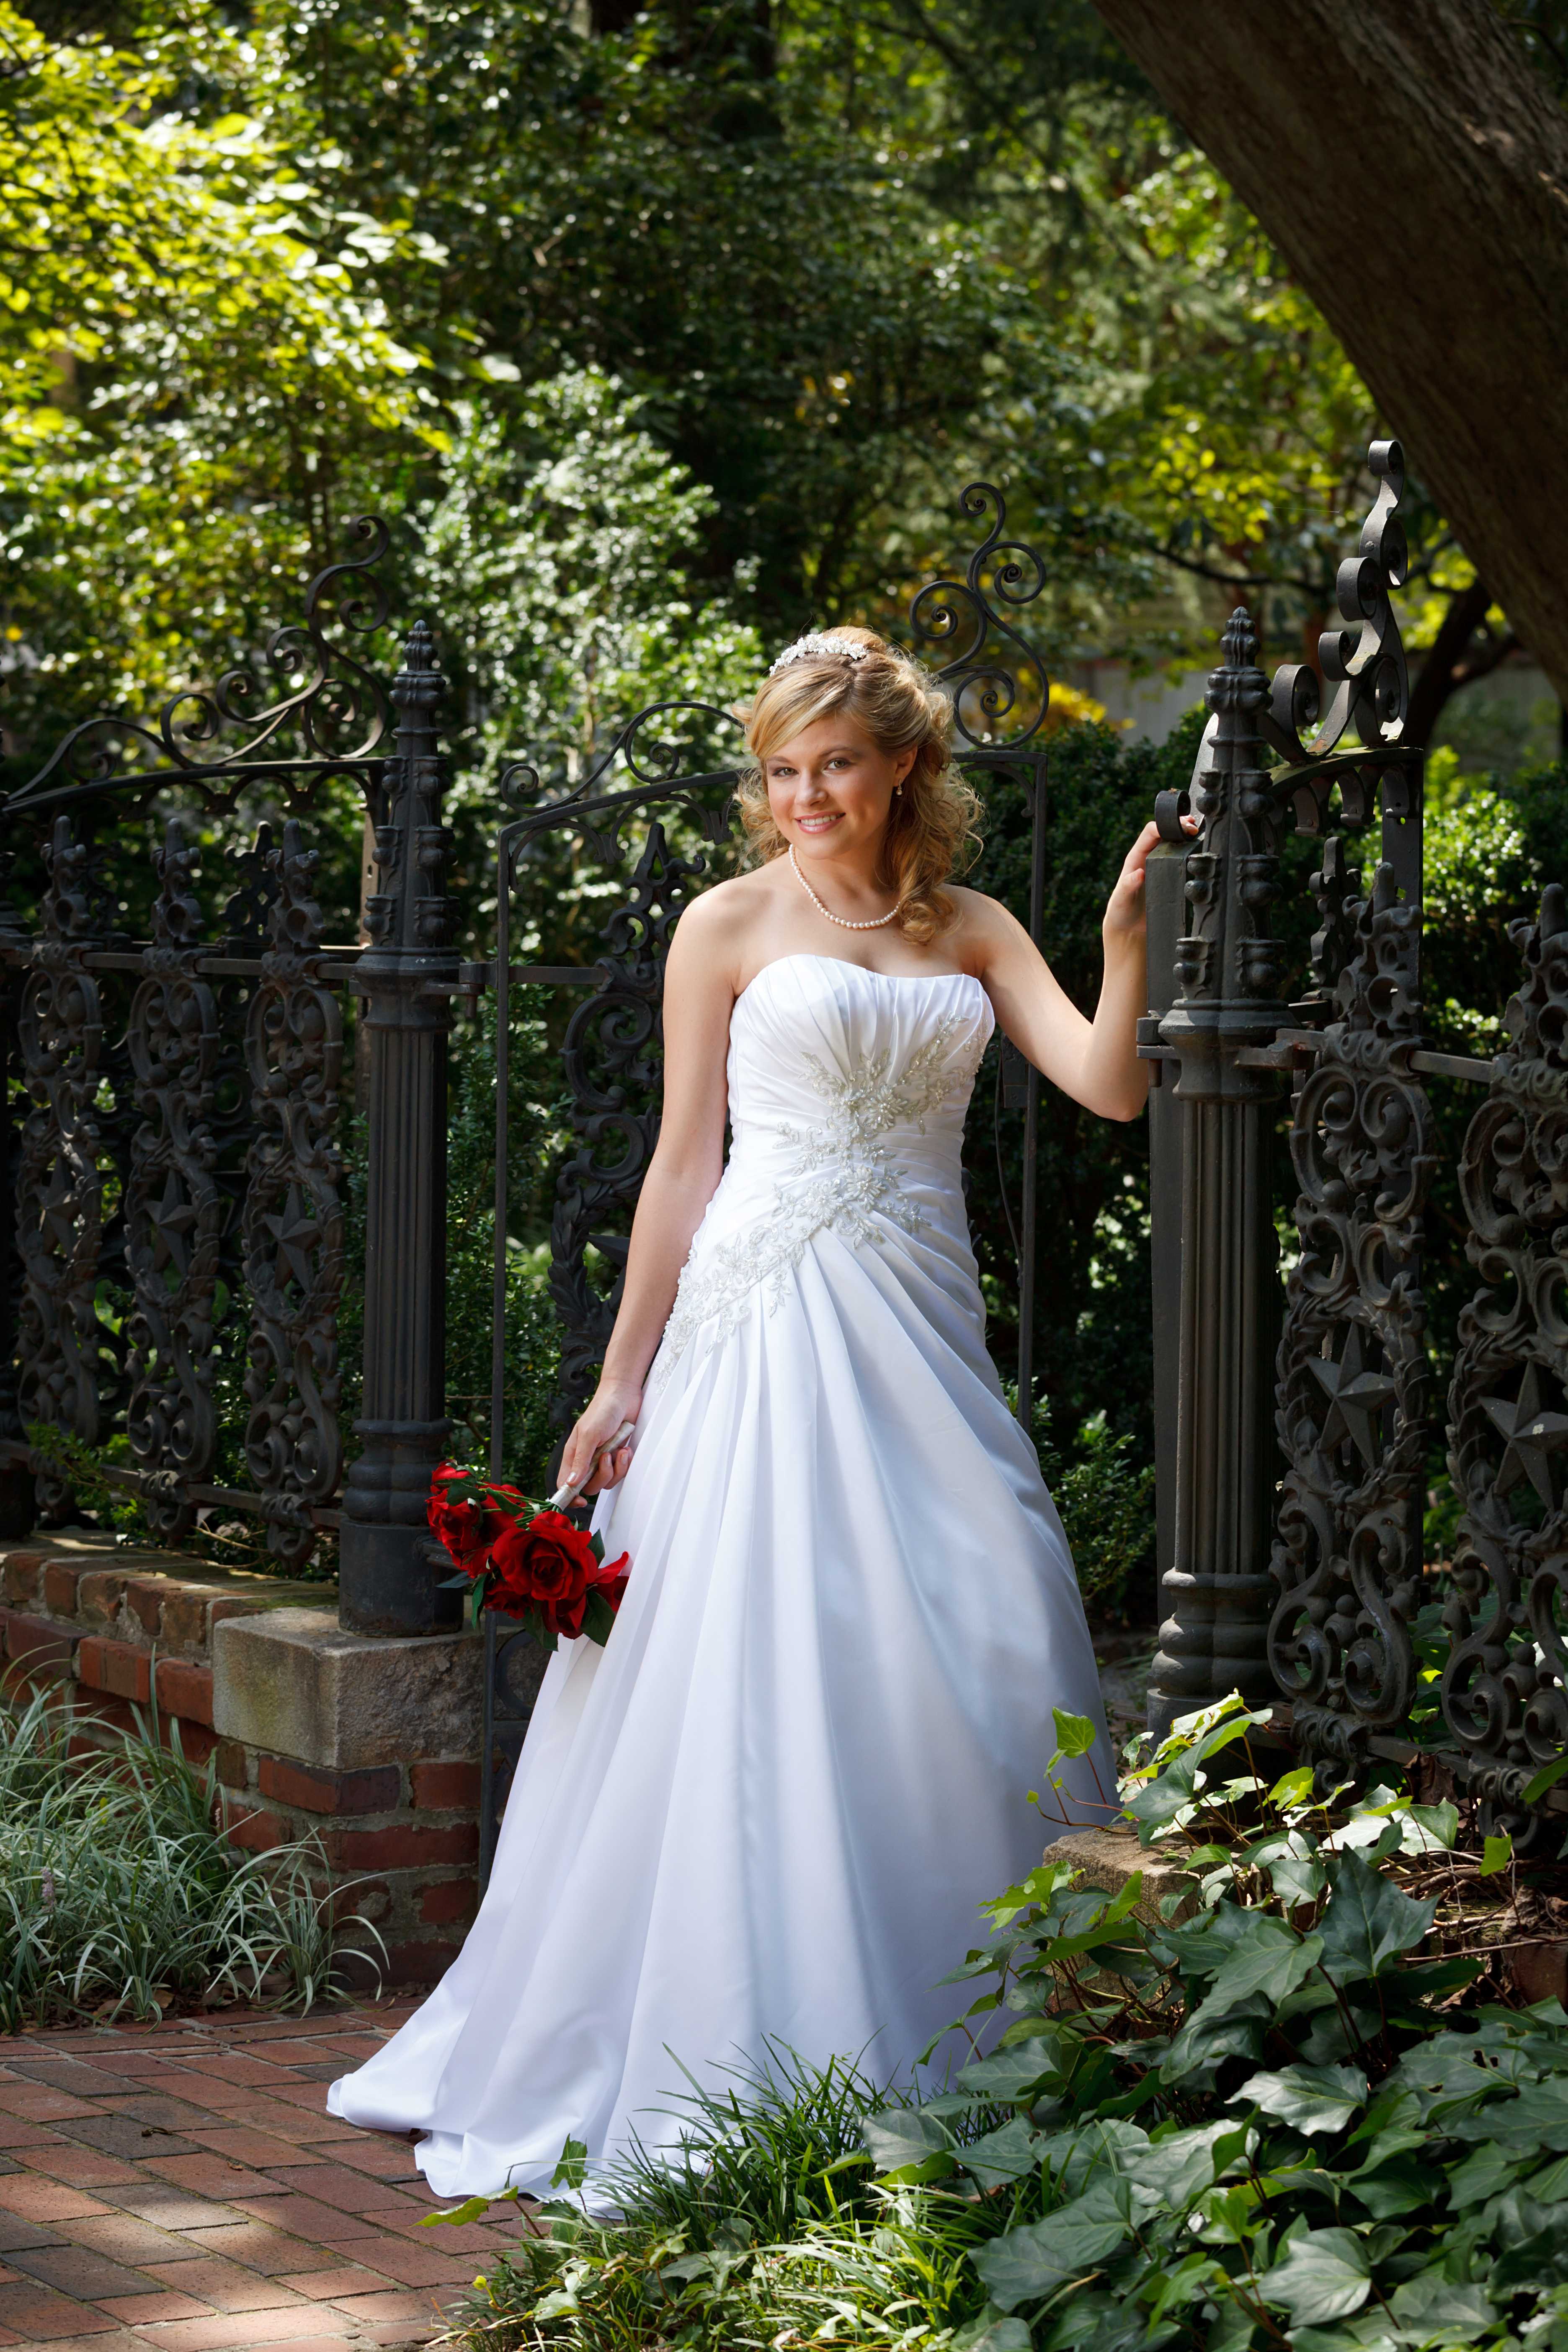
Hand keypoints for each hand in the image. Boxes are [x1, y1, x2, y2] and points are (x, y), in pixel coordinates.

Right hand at [558, 1383, 639, 1498]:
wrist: (624, 1397)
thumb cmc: (602, 1411)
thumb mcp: (589, 1435)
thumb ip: (581, 1460)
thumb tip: (571, 1483)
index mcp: (573, 1455)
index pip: (564, 1484)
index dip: (570, 1497)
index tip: (580, 1501)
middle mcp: (586, 1460)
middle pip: (589, 1486)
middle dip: (602, 1476)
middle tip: (606, 1457)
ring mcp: (602, 1459)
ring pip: (607, 1481)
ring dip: (616, 1468)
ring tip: (619, 1450)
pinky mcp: (616, 1457)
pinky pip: (620, 1472)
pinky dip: (625, 1463)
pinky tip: (625, 1449)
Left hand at [1103, 813, 1198, 939]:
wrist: (1129, 929)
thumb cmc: (1121, 912)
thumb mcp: (1121, 900)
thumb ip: (1128, 886)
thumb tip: (1138, 873)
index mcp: (1136, 857)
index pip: (1150, 832)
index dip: (1165, 825)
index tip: (1180, 828)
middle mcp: (1148, 857)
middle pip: (1164, 833)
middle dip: (1179, 826)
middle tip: (1194, 828)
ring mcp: (1159, 865)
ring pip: (1173, 843)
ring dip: (1185, 835)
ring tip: (1199, 833)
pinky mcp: (1168, 875)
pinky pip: (1179, 858)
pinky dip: (1189, 851)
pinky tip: (1199, 849)